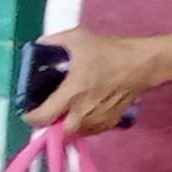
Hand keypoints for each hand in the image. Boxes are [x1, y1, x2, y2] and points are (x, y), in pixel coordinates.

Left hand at [25, 27, 159, 134]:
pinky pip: (92, 131)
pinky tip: (86, 112)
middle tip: (52, 110)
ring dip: (69, 124)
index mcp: (71, 94)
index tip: (29, 111)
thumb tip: (39, 46)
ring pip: (76, 132)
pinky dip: (85, 125)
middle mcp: (83, 112)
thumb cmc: (109, 52)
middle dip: (53, 123)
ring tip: (69, 110)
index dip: (31, 117)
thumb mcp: (77, 38)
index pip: (42, 118)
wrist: (142, 64)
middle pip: (59, 132)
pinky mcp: (111, 122)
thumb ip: (53, 42)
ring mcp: (98, 119)